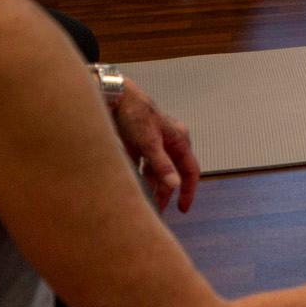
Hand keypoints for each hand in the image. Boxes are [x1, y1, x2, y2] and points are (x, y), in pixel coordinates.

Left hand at [111, 83, 200, 213]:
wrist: (114, 96)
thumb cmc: (135, 115)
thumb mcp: (148, 143)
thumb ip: (161, 165)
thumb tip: (175, 185)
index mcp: (180, 140)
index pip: (191, 171)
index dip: (189, 191)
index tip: (183, 209)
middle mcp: (170, 142)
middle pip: (173, 173)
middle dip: (166, 192)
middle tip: (157, 210)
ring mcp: (155, 143)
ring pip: (157, 170)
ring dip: (152, 185)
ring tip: (143, 202)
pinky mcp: (139, 143)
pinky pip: (144, 165)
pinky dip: (140, 176)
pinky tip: (132, 186)